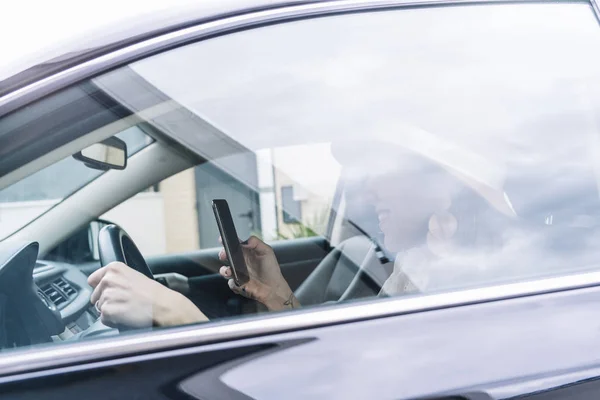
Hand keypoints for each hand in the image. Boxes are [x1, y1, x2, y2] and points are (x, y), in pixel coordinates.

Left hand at [88, 262, 207, 327]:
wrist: (164, 306)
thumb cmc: (154, 294)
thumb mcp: (134, 276)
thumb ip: (116, 278)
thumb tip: (101, 286)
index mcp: (114, 268)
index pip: (93, 280)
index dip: (102, 288)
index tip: (113, 292)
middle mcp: (108, 279)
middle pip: (95, 296)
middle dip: (107, 301)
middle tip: (125, 302)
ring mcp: (107, 295)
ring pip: (100, 308)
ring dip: (111, 311)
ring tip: (128, 309)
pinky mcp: (107, 311)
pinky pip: (104, 319)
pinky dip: (113, 321)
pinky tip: (126, 316)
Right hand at [218, 236, 299, 310]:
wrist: (273, 288)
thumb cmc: (271, 270)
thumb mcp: (267, 252)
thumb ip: (256, 243)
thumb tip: (245, 241)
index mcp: (247, 253)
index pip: (235, 244)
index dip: (227, 241)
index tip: (222, 240)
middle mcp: (241, 262)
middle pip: (227, 256)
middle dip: (223, 254)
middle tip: (224, 255)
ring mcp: (239, 273)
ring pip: (225, 270)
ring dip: (224, 270)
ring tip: (229, 271)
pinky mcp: (238, 284)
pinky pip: (230, 283)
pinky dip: (233, 283)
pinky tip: (240, 283)